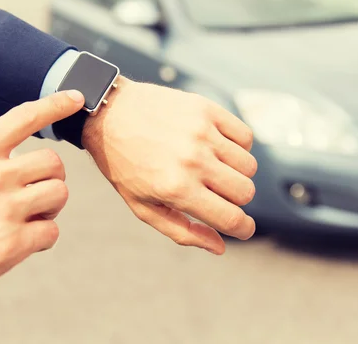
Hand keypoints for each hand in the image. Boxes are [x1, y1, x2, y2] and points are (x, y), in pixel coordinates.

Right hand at [0, 90, 84, 320]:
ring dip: (50, 207)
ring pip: (59, 193)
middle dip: (50, 177)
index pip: (25, 117)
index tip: (77, 98)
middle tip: (36, 194)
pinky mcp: (12, 244)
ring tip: (31, 219)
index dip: (56, 104)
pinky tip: (25, 244)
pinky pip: (51, 232)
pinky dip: (43, 238)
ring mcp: (6, 208)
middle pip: (53, 162)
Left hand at [83, 77, 256, 254]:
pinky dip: (238, 146)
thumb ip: (181, 231)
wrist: (108, 114)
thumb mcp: (142, 206)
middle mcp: (192, 160)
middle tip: (216, 193)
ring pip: (249, 166)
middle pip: (245, 193)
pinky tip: (217, 148)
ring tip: (214, 169)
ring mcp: (201, 132)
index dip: (243, 229)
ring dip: (237, 173)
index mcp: (176, 189)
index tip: (243, 228)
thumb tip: (220, 247)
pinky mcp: (206, 109)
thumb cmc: (124, 165)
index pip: (231, 218)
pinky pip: (245, 136)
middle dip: (236, 201)